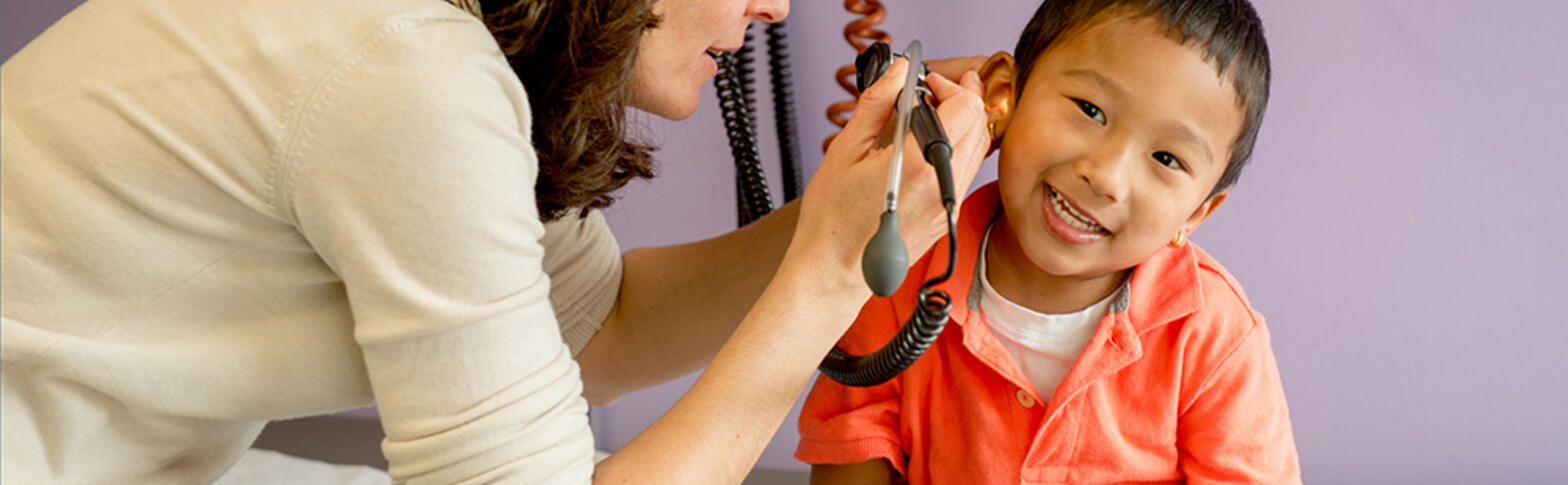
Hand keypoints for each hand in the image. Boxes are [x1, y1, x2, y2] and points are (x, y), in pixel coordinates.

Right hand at [791, 58, 986, 289]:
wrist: (833, 270)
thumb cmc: (831, 220)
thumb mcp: (846, 150)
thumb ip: (876, 104)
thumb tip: (897, 72)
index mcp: (919, 165)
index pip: (964, 107)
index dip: (947, 84)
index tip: (923, 81)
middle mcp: (943, 186)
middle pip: (979, 123)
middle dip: (961, 96)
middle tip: (932, 88)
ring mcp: (949, 204)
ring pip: (979, 147)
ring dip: (962, 121)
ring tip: (930, 112)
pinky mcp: (946, 215)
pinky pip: (968, 170)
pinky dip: (958, 146)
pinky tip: (929, 143)